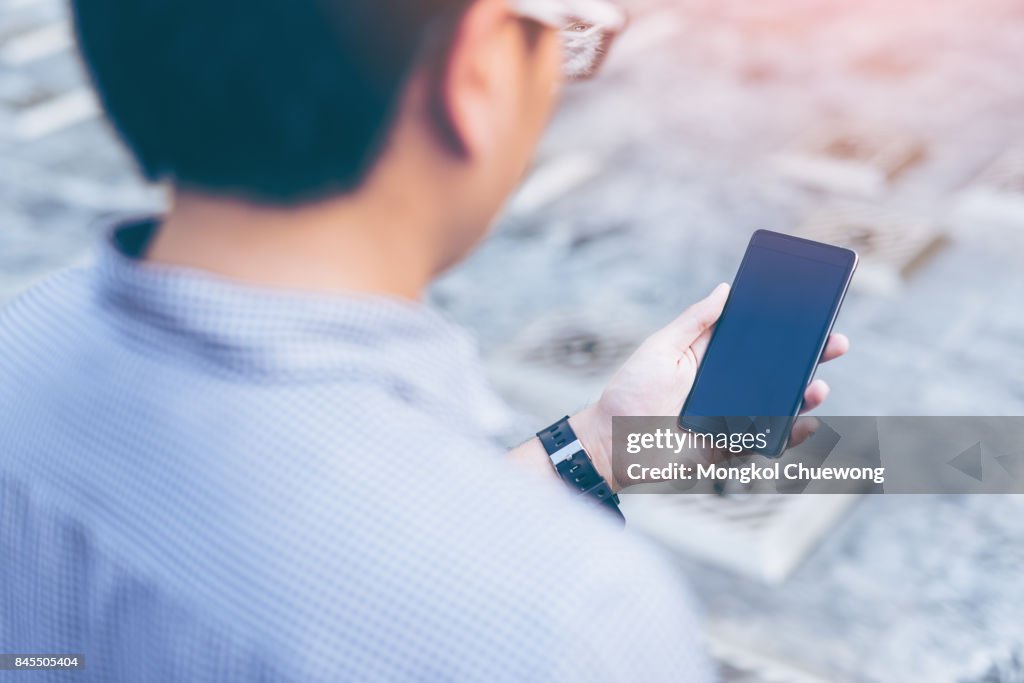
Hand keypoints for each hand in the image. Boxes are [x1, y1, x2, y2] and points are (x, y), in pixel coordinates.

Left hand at [571, 283, 849, 486]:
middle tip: (836, 343)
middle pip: (776, 371)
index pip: (756, 341)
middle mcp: (727, 387)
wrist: (612, 444)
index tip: (813, 313)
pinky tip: (805, 422)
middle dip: (809, 358)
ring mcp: (732, 418)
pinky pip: (768, 441)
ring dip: (805, 395)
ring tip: (818, 385)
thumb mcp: (661, 348)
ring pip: (780, 405)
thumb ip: (695, 322)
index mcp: (711, 359)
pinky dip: (791, 434)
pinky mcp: (730, 447)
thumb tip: (725, 290)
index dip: (784, 329)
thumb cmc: (630, 393)